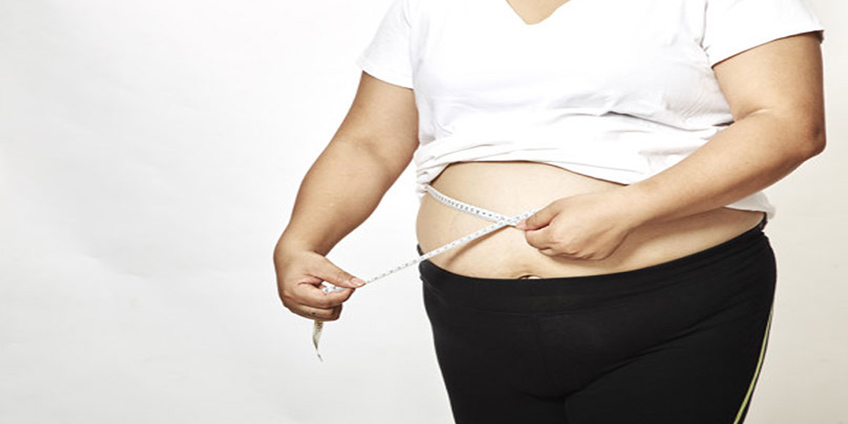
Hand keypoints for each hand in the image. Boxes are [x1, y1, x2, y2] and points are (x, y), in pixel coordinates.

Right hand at [273, 245, 364, 320]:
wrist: (291, 260)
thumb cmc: (301, 260)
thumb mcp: (321, 264)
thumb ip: (339, 276)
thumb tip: (357, 284)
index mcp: (294, 292)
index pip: (325, 302)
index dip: (342, 295)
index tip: (351, 287)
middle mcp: (293, 305)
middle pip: (327, 313)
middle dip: (338, 299)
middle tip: (339, 286)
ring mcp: (297, 310)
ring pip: (327, 316)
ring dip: (332, 303)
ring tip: (326, 288)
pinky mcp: (302, 312)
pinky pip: (322, 315)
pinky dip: (327, 305)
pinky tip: (322, 293)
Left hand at [515, 188, 646, 259]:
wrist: (619, 211)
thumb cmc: (592, 206)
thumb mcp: (558, 206)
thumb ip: (537, 217)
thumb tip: (523, 224)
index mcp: (554, 238)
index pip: (531, 240)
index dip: (531, 231)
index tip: (536, 224)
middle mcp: (565, 251)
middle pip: (544, 248)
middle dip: (544, 237)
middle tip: (555, 222)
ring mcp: (579, 257)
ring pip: (560, 252)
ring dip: (560, 242)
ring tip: (573, 225)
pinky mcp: (592, 258)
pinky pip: (577, 254)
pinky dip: (576, 246)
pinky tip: (585, 232)